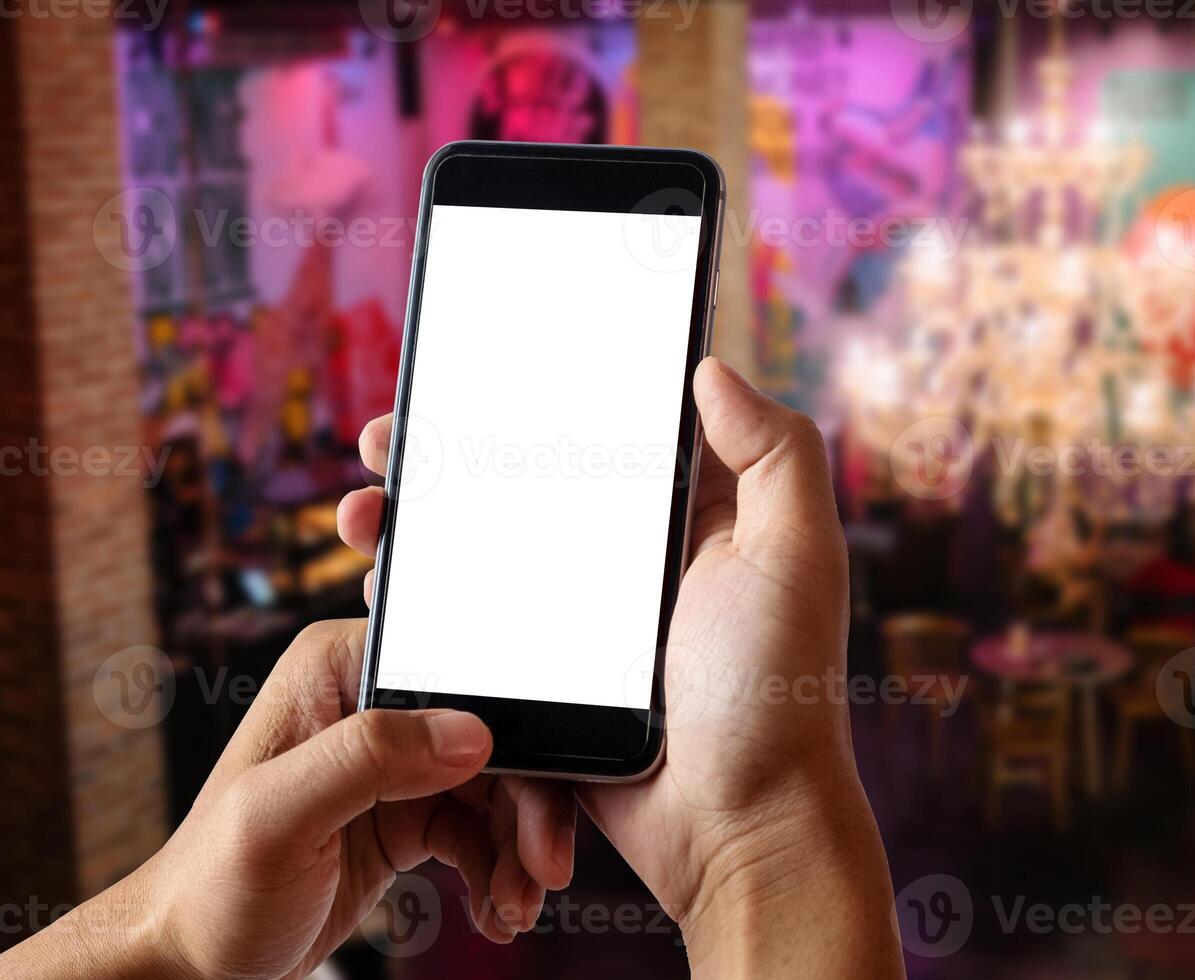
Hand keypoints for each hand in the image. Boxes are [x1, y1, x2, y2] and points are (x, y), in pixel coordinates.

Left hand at [5, 621, 575, 979]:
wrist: (195, 963)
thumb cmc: (208, 889)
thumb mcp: (277, 817)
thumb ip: (367, 758)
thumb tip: (471, 730)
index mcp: (338, 670)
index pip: (460, 675)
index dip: (513, 732)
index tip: (538, 800)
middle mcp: (373, 703)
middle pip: (492, 735)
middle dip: (528, 805)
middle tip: (543, 868)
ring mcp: (393, 760)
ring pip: (498, 786)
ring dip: (518, 847)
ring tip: (516, 905)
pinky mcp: (408, 810)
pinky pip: (481, 828)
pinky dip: (499, 869)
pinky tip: (497, 908)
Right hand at [339, 357, 901, 974]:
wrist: (736, 828)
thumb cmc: (775, 693)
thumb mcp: (796, 556)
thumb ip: (775, 454)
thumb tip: (709, 367)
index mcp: (687, 520)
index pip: (599, 435)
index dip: (530, 400)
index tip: (461, 374)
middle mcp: (630, 562)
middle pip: (523, 488)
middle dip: (446, 458)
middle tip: (383, 445)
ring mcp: (582, 623)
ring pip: (485, 553)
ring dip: (418, 526)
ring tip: (363, 513)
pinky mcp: (546, 679)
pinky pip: (475, 629)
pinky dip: (424, 606)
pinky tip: (381, 585)